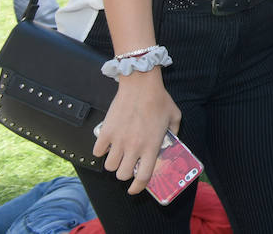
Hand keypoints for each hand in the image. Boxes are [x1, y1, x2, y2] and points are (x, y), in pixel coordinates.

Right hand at [92, 71, 181, 194]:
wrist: (141, 84)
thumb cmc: (159, 99)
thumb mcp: (175, 116)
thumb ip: (174, 132)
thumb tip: (171, 141)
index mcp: (151, 146)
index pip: (143, 176)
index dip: (138, 187)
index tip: (134, 189)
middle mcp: (133, 147)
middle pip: (121, 175)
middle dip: (124, 173)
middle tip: (128, 164)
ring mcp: (118, 140)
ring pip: (109, 166)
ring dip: (113, 163)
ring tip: (118, 154)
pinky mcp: (106, 132)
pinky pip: (97, 151)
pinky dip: (101, 151)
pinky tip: (107, 145)